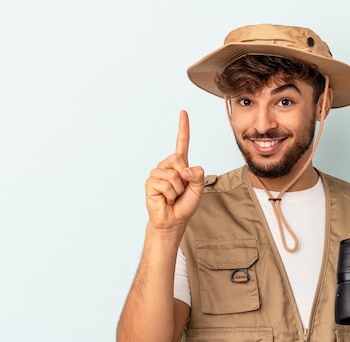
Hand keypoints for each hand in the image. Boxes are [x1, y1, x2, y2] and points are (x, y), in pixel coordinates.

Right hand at [145, 110, 204, 230]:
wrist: (173, 220)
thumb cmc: (184, 204)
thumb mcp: (198, 188)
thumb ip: (197, 175)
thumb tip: (184, 169)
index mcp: (180, 165)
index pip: (182, 143)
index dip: (183, 128)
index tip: (183, 113)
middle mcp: (167, 166)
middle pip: (179, 159)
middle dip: (185, 178)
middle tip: (181, 190)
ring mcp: (157, 173)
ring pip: (174, 175)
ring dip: (178, 189)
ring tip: (173, 196)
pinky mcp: (151, 182)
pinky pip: (165, 184)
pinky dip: (170, 194)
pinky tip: (166, 198)